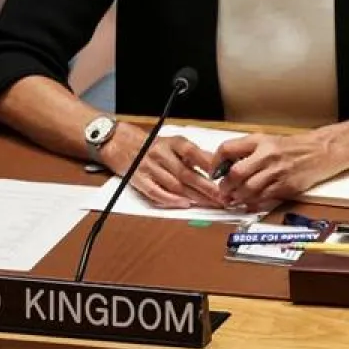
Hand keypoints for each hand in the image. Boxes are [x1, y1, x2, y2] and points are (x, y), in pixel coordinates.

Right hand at [97, 123, 223, 208]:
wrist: (121, 143)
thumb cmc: (155, 146)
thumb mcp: (176, 143)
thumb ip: (196, 154)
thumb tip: (220, 167)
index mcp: (174, 142)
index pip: (195, 154)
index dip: (211, 168)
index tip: (226, 179)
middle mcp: (161, 154)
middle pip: (187, 174)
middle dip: (207, 189)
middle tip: (223, 199)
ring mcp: (148, 167)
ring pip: (174, 185)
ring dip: (194, 197)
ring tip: (210, 205)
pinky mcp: (138, 179)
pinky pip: (155, 192)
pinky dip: (171, 200)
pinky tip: (185, 205)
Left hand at [211, 131, 337, 209]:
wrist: (323, 151)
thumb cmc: (295, 147)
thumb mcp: (270, 141)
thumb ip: (249, 152)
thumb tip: (227, 169)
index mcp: (260, 141)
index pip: (227, 149)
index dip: (216, 163)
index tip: (215, 173)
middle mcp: (268, 154)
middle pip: (236, 173)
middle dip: (226, 186)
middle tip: (223, 192)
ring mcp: (279, 171)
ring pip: (248, 189)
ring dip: (238, 197)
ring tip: (234, 200)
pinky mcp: (288, 186)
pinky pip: (264, 198)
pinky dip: (253, 203)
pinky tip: (250, 203)